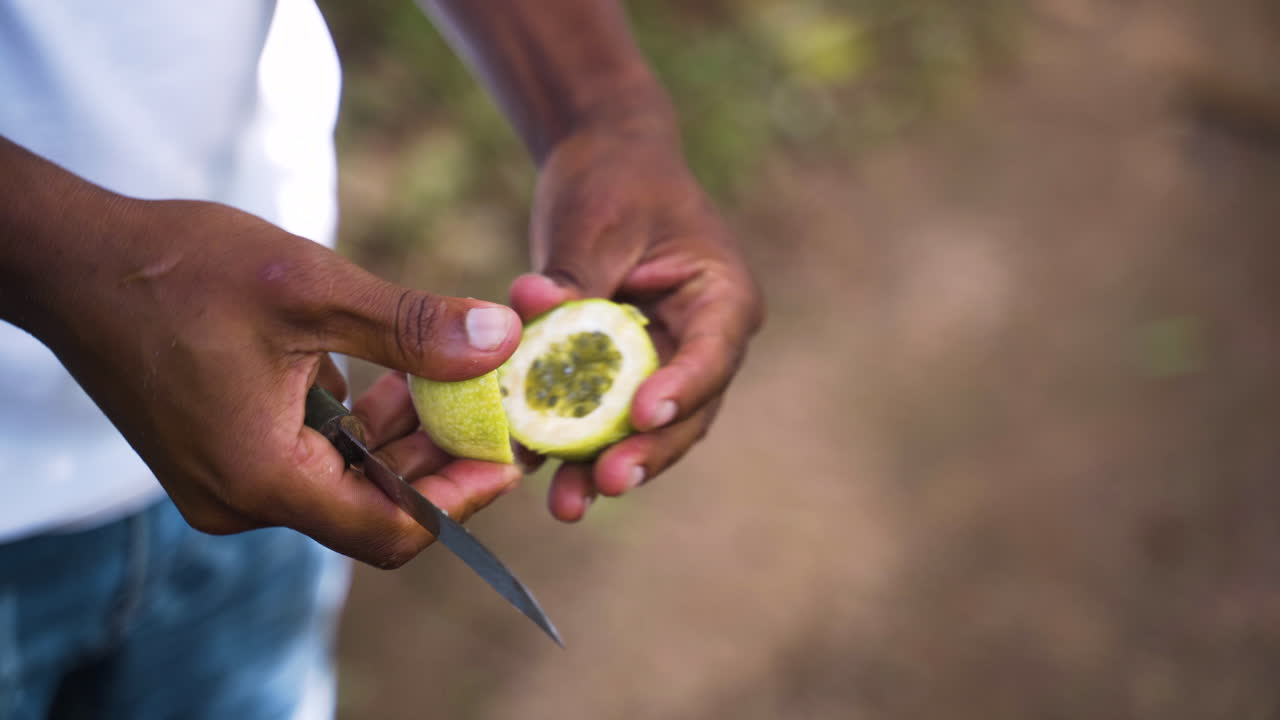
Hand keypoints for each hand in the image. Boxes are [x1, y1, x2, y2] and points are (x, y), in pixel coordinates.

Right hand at [31, 197, 522, 566]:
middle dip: (443, 461)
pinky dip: (360, 427)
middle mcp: (244, 500)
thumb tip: (504, 339)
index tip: (510, 450)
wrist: (76, 263)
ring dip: (404, 438)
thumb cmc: (178, 269)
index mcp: (262, 478)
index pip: (392, 528)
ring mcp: (229, 484)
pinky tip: (396, 376)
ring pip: (347, 481)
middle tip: (497, 408)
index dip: (463, 497)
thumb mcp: (308, 288)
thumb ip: (410, 325)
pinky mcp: (223, 457)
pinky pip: (313, 459)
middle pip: (375, 509)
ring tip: (457, 381)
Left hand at [510, 127, 764, 521]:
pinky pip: (606, 419)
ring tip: (568, 504)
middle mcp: (705, 340)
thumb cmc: (614, 184)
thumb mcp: (595, 222)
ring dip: (607, 465)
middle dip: (645, 452)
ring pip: (647, 430)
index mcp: (722, 295)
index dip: (681, 390)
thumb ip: (573, 275)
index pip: (711, 353)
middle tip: (607, 482)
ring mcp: (667, 364)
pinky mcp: (626, 378)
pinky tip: (540, 474)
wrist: (604, 168)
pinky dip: (575, 444)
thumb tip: (532, 303)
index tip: (643, 416)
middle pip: (686, 412)